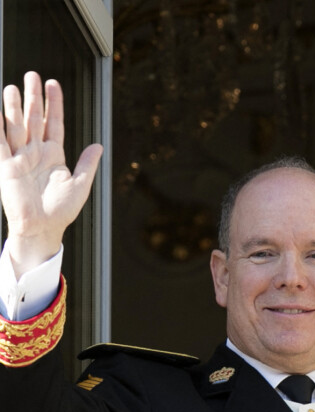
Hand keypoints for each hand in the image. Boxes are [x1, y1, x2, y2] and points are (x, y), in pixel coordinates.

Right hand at [0, 71, 102, 277]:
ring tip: (13, 87)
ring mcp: (20, 158)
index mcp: (54, 155)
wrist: (44, 228)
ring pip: (16, 126)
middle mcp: (36, 153)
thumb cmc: (62, 210)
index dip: (54, 104)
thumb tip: (98, 146)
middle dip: (33, 98)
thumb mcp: (80, 185)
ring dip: (14, 107)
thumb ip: (88, 164)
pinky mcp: (5, 167)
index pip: (53, 123)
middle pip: (34, 119)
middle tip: (32, 75)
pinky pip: (0, 143)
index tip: (52, 84)